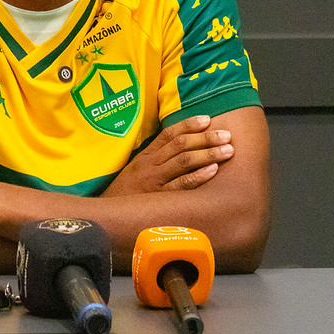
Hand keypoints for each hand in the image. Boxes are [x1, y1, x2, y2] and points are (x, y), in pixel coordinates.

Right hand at [102, 115, 233, 196]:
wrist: (106, 214)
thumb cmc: (125, 194)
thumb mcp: (136, 171)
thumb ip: (155, 160)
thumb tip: (182, 150)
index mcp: (146, 156)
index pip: (169, 134)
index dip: (189, 125)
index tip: (207, 119)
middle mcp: (151, 165)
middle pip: (180, 145)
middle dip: (206, 138)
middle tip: (226, 134)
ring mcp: (155, 181)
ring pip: (183, 161)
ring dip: (208, 154)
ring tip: (228, 150)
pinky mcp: (159, 198)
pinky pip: (181, 185)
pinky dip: (198, 176)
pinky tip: (213, 170)